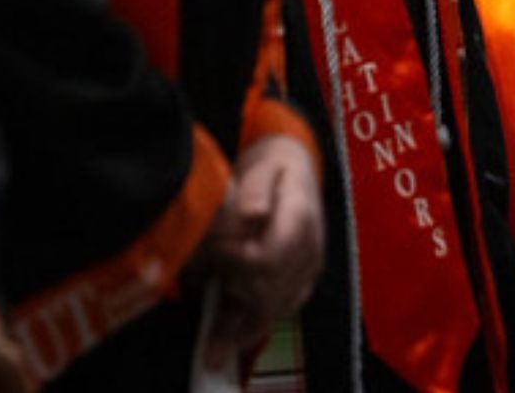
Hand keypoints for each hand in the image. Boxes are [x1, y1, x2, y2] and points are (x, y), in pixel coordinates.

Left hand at [199, 134, 323, 366]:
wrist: (294, 165)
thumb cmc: (272, 165)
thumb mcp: (263, 165)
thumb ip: (256, 188)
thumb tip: (251, 215)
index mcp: (300, 220)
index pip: (267, 258)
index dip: (235, 265)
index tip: (209, 259)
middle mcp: (310, 250)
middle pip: (271, 292)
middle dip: (235, 309)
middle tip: (204, 319)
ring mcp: (308, 268)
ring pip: (276, 307)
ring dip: (243, 327)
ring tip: (213, 350)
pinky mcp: (301, 279)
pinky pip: (280, 308)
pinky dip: (254, 322)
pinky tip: (230, 337)